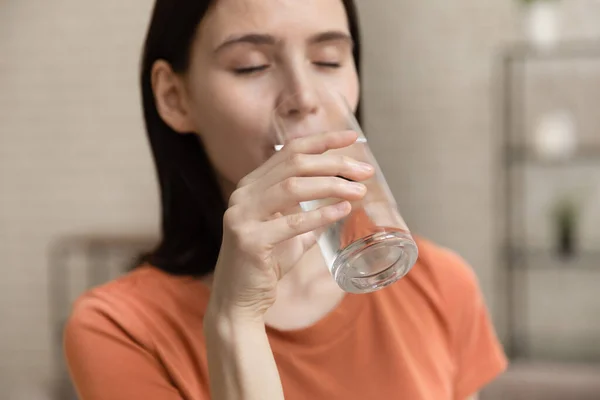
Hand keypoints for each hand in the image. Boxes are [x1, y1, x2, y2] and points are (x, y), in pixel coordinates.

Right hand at [207, 130, 374, 321]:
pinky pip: (292, 223)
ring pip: (293, 186)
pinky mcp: (249, 240)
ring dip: (332, 186)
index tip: (354, 137)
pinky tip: (343, 210)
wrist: (239, 301)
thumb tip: (339, 199)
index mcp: (252, 185)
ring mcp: (242, 216)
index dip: (323, 140)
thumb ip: (303, 209)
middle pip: (295, 164)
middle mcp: (243, 194)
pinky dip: (320, 215)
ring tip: (360, 191)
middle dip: (335, 163)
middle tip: (366, 171)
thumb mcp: (285, 228)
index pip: (290, 151)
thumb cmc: (265, 263)